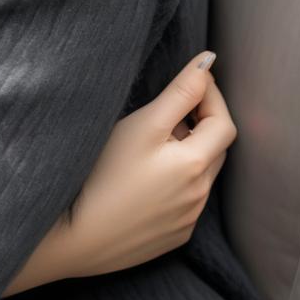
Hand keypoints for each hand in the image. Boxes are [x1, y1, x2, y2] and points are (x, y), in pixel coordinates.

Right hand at [5, 50, 234, 293]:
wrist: (76, 237)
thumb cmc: (104, 173)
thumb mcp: (143, 124)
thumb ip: (179, 92)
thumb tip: (209, 62)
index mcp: (195, 165)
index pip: (222, 122)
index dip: (210, 96)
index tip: (192, 78)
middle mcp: (199, 195)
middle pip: (215, 150)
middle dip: (201, 123)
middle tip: (172, 105)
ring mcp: (186, 220)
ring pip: (199, 176)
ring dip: (188, 152)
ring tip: (154, 139)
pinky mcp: (171, 237)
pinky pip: (185, 202)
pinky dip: (175, 181)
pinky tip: (144, 176)